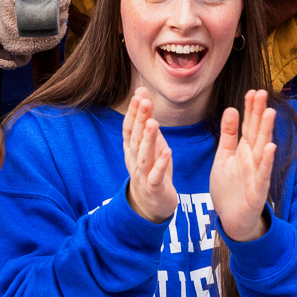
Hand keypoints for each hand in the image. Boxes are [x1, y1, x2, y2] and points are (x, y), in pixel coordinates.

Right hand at [121, 89, 177, 222]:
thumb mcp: (149, 143)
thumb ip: (145, 120)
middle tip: (144, 102)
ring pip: (144, 155)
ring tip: (153, 123)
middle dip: (140, 120)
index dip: (134, 112)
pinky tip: (167, 151)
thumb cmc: (151, 168)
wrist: (150, 204)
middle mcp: (134, 160)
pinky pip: (156, 175)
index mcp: (131, 149)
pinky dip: (161, 163)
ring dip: (148, 139)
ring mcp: (142, 175)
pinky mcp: (154, 187)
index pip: (129, 128)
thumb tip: (141, 92)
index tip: (139, 95)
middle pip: (135, 138)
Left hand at [209, 90, 275, 243]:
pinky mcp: (258, 190)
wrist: (231, 218)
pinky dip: (266, 162)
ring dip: (266, 132)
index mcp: (244, 150)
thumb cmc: (229, 187)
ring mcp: (257, 173)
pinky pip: (263, 174)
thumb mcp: (223, 157)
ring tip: (269, 113)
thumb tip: (231, 108)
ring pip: (262, 149)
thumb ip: (228, 135)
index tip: (252, 91)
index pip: (248, 125)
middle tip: (262, 93)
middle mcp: (253, 158)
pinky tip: (270, 147)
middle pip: (257, 132)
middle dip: (259, 113)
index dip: (250, 109)